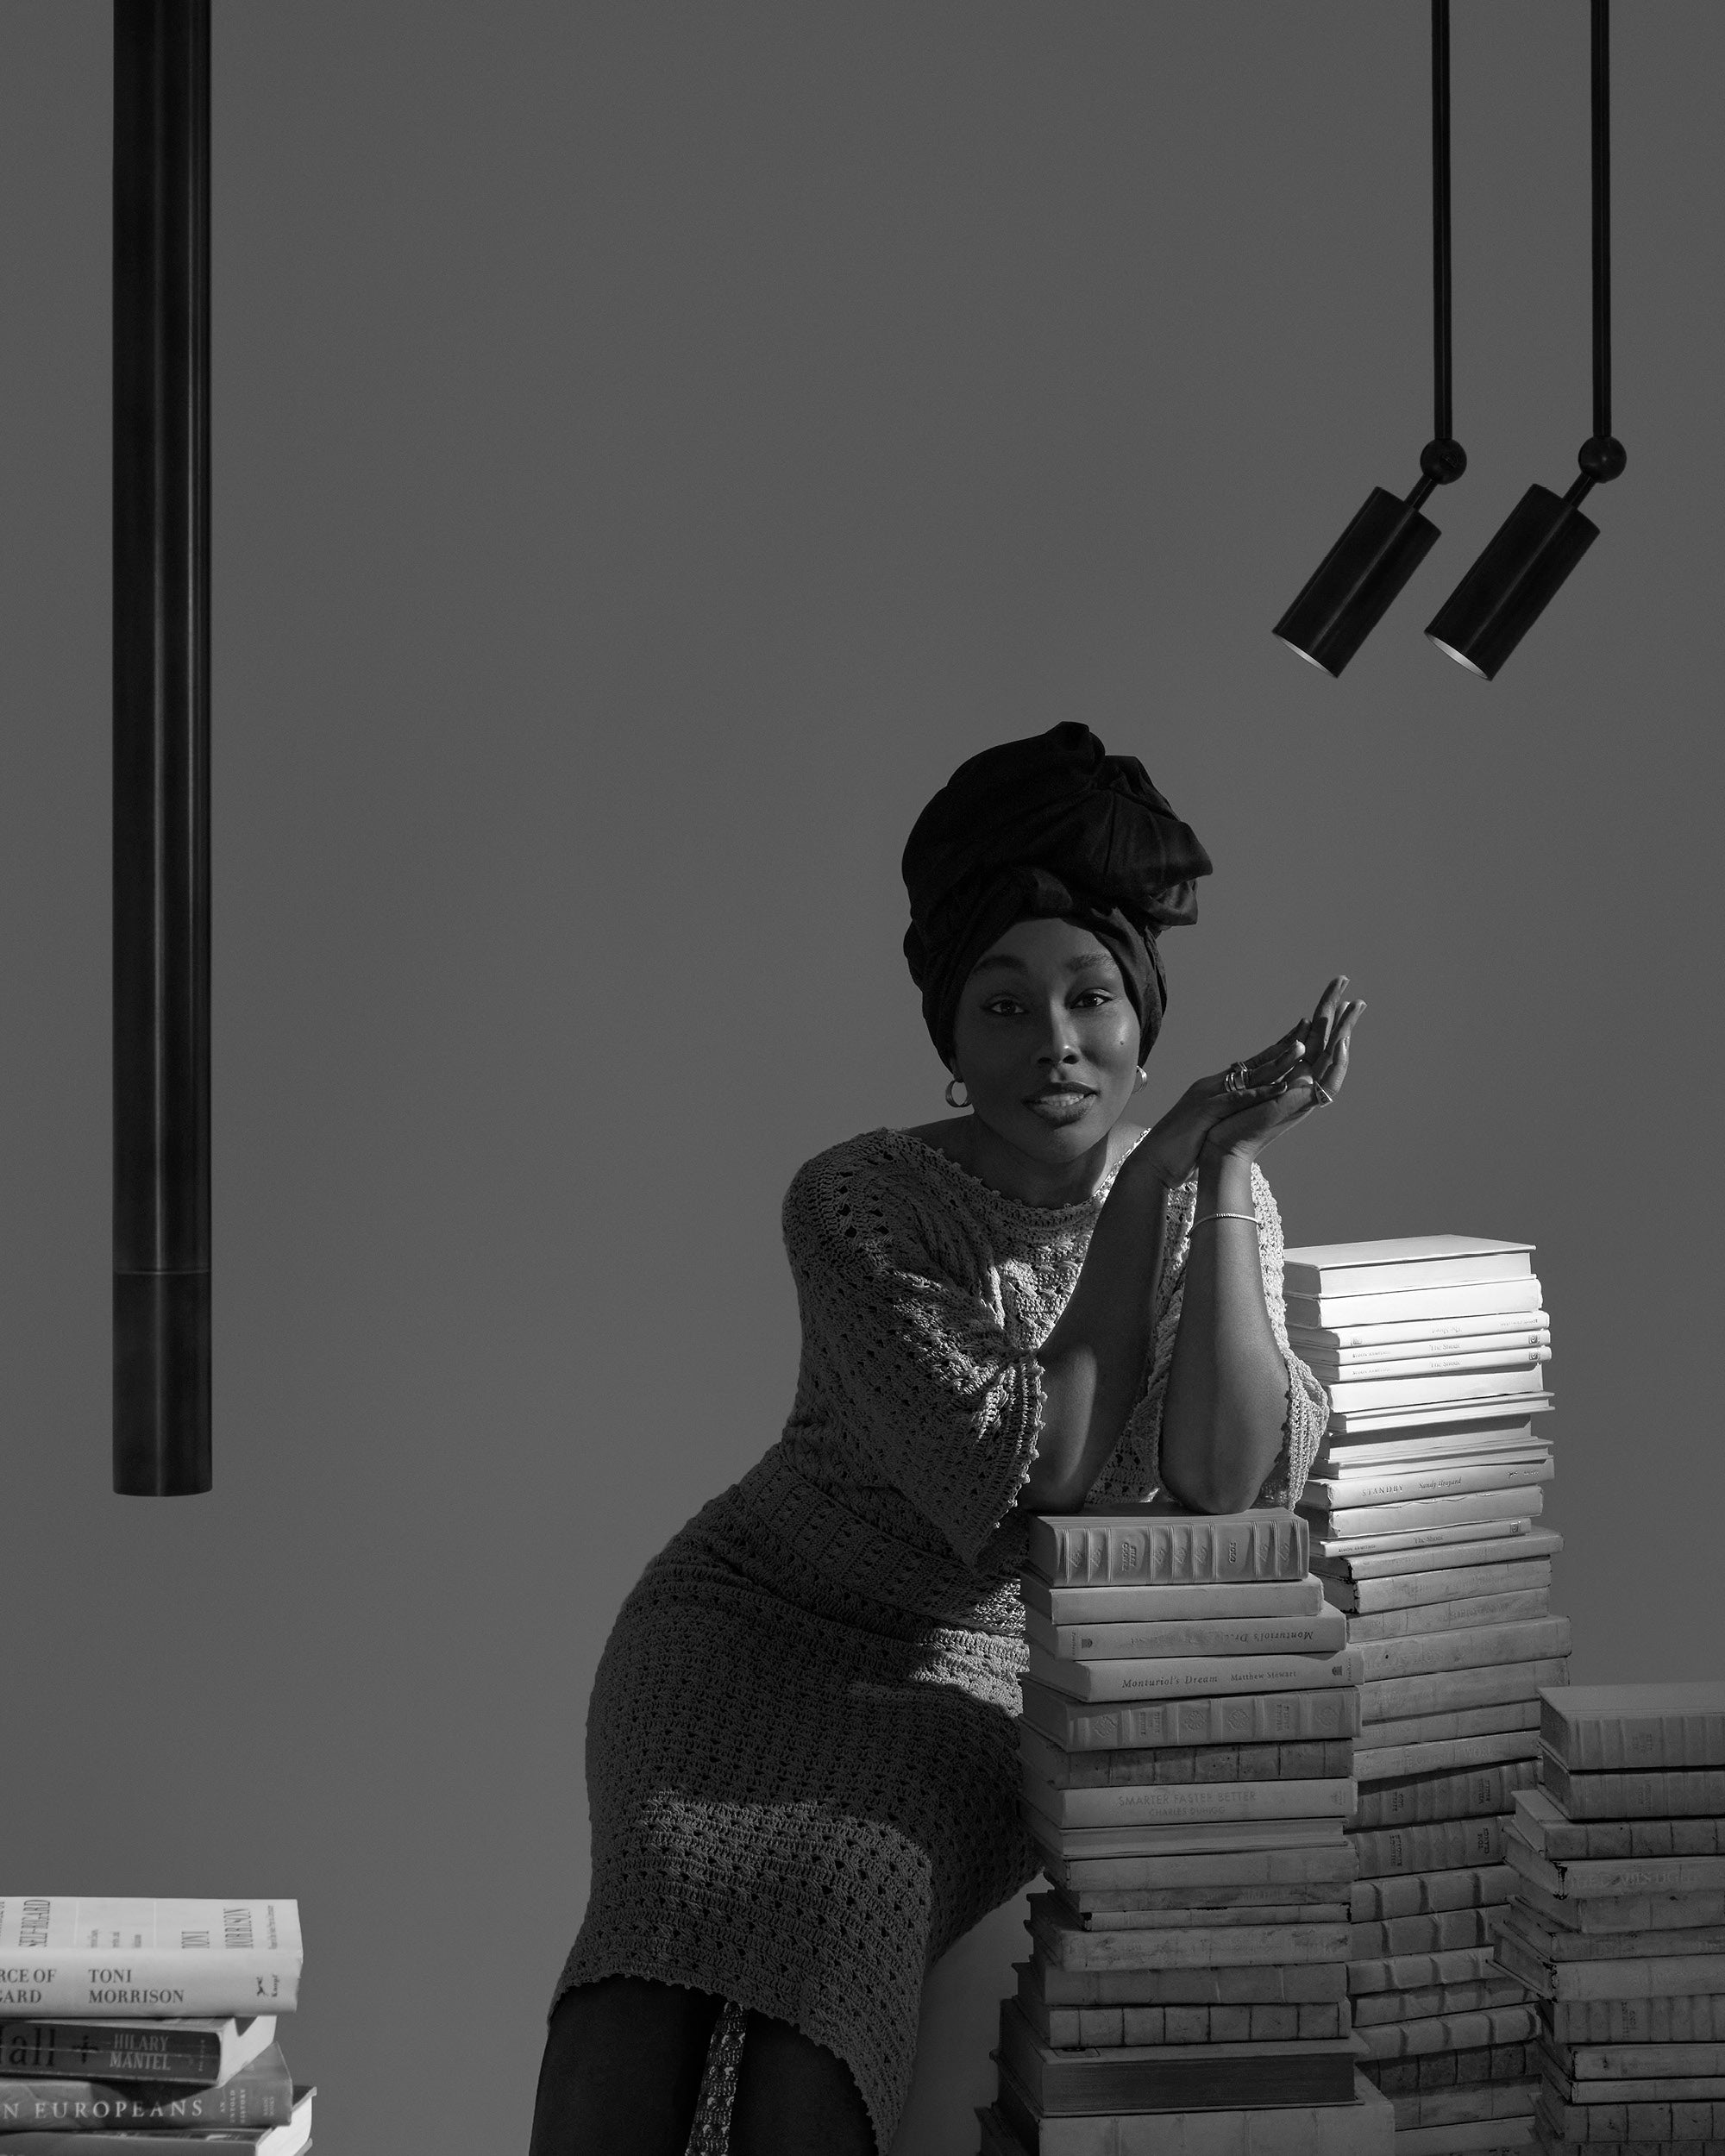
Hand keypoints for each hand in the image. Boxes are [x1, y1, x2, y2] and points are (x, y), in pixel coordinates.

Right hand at [1137, 1025, 1311, 1188]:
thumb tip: (1239, 1113)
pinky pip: (1237, 1099)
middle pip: (1253, 1063)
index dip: (1274, 1052)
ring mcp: (1208, 1097)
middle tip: (1306, 1028)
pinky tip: (1281, 1087)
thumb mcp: (1207, 1126)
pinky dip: (1260, 1092)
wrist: (1153, 1162)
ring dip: (1277, 1061)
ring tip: (1302, 1048)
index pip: (1249, 1066)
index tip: (1297, 1038)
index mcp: (1213, 1090)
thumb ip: (1223, 1114)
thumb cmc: (1179, 1149)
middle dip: (1281, 1046)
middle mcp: (1212, 1086)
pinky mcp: (1205, 1111)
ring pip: (1249, 1075)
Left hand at [1197, 976, 1364, 1166]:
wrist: (1222, 1148)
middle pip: (1327, 1044)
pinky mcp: (1298, 1103)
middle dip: (1341, 1018)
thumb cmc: (1228, 1122)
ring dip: (1344, 1032)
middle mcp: (1302, 1083)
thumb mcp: (1249, 1087)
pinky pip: (1323, 1081)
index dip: (1326, 1021)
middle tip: (1356, 996)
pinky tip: (1342, 1043)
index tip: (1339, 998)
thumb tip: (1273, 1053)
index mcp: (1290, 1076)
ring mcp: (1303, 1093)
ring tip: (1355, 1007)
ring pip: (1331, 1058)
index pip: (1313, 1041)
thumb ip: (1266, 1072)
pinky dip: (1335, 1062)